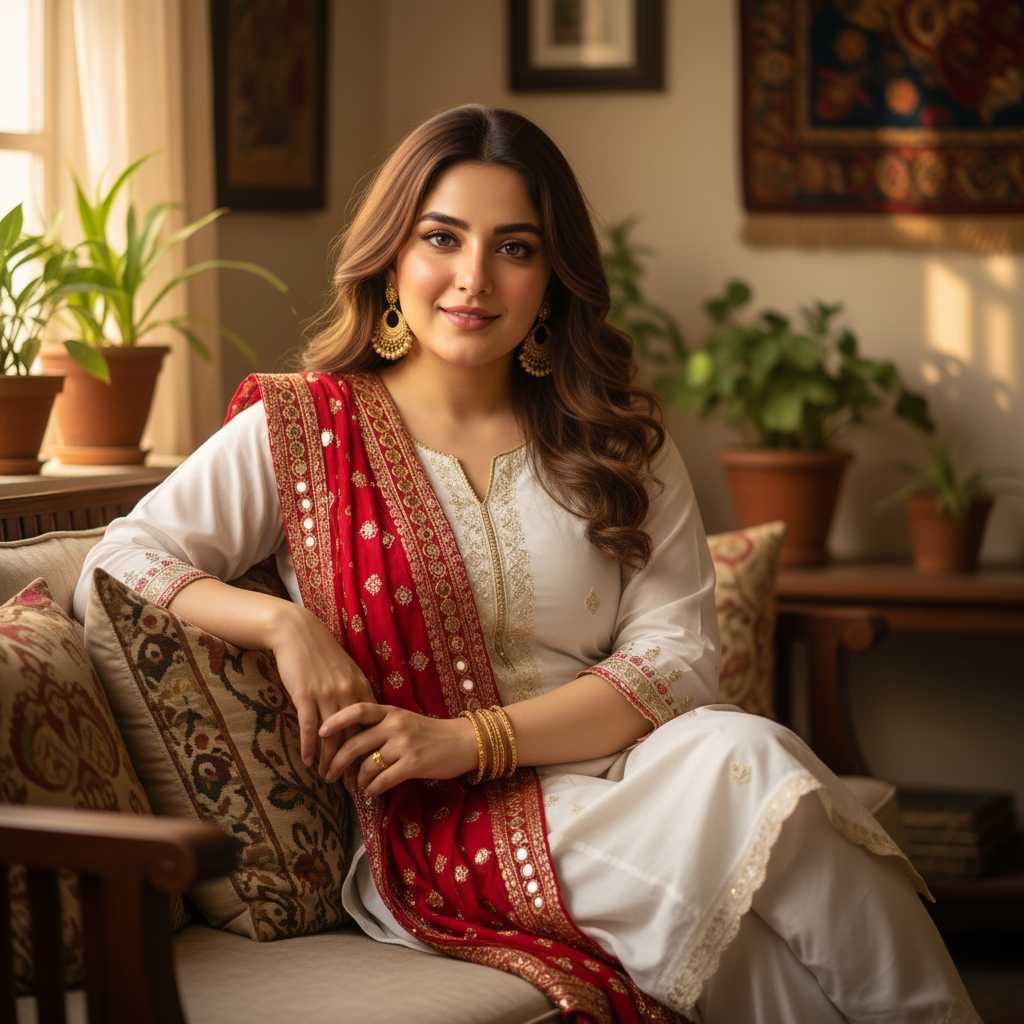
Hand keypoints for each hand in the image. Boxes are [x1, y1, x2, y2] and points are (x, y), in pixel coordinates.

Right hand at [268, 604, 376, 780]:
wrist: (297, 633)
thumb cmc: (322, 654)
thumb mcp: (346, 671)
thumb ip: (355, 693)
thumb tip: (363, 719)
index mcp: (361, 688)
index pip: (371, 727)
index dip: (371, 751)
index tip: (372, 770)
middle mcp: (347, 693)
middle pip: (354, 737)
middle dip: (354, 763)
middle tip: (354, 786)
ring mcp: (327, 695)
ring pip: (333, 737)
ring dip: (331, 761)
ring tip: (329, 779)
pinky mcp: (305, 696)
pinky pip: (310, 728)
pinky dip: (310, 747)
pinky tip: (309, 762)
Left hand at [319, 703, 477, 796]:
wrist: (462, 741)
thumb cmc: (429, 733)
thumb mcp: (404, 720)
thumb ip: (380, 725)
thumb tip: (349, 742)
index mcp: (391, 711)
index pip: (357, 710)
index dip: (335, 720)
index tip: (320, 732)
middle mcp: (395, 725)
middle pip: (355, 742)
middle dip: (336, 762)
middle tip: (328, 774)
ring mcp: (405, 744)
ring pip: (367, 765)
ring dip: (356, 780)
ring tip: (354, 786)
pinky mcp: (413, 763)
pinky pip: (383, 780)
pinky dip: (372, 789)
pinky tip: (370, 792)